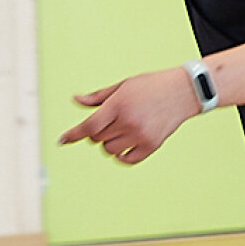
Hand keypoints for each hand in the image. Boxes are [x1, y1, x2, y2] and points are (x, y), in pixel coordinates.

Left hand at [59, 69, 198, 164]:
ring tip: (121, 130)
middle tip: (110, 122)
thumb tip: (76, 100)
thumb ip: (98, 97)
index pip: (89, 126)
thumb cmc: (151, 86)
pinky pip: (127, 160)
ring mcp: (141, 135)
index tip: (61, 141)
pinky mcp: (152, 146)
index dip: (73, 135)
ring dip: (109, 144)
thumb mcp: (123, 86)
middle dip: (98, 133)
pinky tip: (126, 145)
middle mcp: (128, 121)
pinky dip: (122, 156)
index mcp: (119, 104)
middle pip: (97, 139)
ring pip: (110, 151)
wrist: (183, 92)